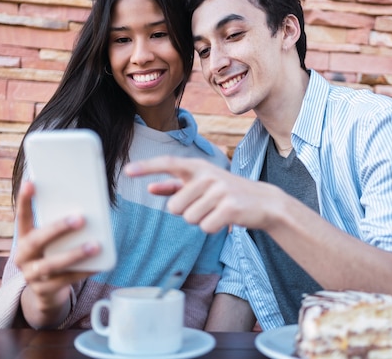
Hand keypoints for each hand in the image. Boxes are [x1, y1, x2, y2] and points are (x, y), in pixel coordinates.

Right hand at [13, 181, 100, 327]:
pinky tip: (98, 265)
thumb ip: (63, 227)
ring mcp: (32, 276)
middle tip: (80, 218)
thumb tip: (89, 204)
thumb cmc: (54, 255)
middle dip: (59, 229)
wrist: (46, 292)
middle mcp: (23, 256)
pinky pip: (66, 281)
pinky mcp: (44, 291)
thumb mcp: (53, 241)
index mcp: (25, 239)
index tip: (30, 182)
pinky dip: (83, 271)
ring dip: (74, 254)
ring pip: (51, 264)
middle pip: (37, 241)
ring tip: (95, 245)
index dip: (24, 200)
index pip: (22, 217)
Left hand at [124, 156, 283, 232]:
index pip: (169, 164)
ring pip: (189, 219)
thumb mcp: (203, 185)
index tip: (127, 171)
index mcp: (199, 167)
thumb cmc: (228, 194)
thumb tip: (151, 188)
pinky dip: (212, 228)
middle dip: (186, 213)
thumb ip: (176, 186)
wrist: (264, 202)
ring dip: (201, 221)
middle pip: (174, 207)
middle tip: (206, 206)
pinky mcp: (230, 207)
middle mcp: (208, 175)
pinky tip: (225, 219)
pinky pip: (205, 227)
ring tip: (217, 211)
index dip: (147, 167)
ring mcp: (220, 190)